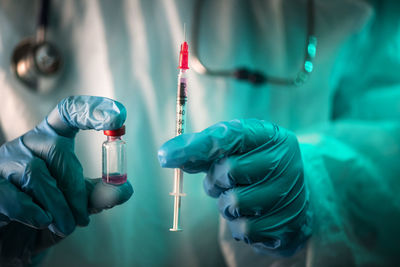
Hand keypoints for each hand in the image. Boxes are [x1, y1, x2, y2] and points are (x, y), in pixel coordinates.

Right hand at [0, 96, 132, 263]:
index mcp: (52, 138)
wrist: (11, 240)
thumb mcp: (79, 205)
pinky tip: (43, 222)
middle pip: (57, 149)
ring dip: (58, 206)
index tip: (119, 116)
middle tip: (83, 217)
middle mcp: (27, 143)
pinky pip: (12, 195)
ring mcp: (4, 161)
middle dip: (75, 187)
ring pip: (36, 174)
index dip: (92, 109)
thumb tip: (125, 188)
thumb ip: (99, 195)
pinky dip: (33, 212)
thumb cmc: (48, 214)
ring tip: (66, 226)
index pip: (69, 112)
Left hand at [158, 119, 310, 255]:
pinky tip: (251, 214)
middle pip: (229, 170)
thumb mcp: (234, 148)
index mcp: (271, 136)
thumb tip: (167, 155)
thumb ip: (203, 148)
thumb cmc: (254, 166)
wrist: (293, 196)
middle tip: (225, 180)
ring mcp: (291, 195)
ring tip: (239, 196)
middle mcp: (286, 162)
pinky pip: (244, 229)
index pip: (230, 136)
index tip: (165, 155)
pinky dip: (238, 223)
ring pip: (234, 203)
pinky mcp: (288, 226)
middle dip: (216, 178)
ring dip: (226, 204)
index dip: (195, 146)